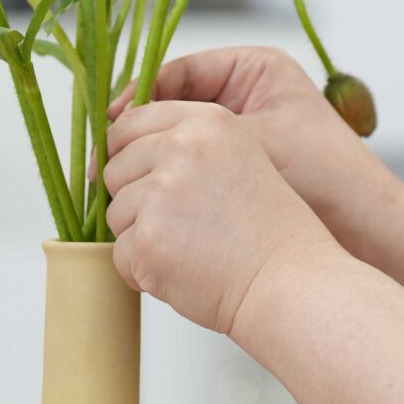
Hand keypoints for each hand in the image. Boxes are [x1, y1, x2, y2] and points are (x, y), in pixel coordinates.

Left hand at [103, 100, 328, 334]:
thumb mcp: (236, 157)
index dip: (125, 152)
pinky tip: (183, 268)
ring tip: (190, 247)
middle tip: (182, 222)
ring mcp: (161, 192)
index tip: (138, 175)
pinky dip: (143, 269)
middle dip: (135, 199)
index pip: (129, 122)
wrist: (288, 281)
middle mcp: (181, 148)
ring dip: (141, 236)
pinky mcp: (148, 237)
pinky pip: (119, 254)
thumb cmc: (266, 231)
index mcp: (205, 122)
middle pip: (115, 169)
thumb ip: (185, 142)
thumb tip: (118, 149)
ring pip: (116, 213)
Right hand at [111, 47, 395, 253]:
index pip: (177, 74)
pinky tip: (147, 202)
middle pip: (171, 108)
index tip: (108, 123)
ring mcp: (242, 134)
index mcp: (253, 69)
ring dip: (149, 163)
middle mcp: (245, 96)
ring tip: (118, 183)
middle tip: (104, 159)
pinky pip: (190, 171)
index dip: (138, 97)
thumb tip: (122, 121)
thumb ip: (189, 126)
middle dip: (136, 135)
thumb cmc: (320, 170)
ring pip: (176, 143)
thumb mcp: (250, 137)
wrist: (363, 228)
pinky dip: (168, 185)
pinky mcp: (240, 172)